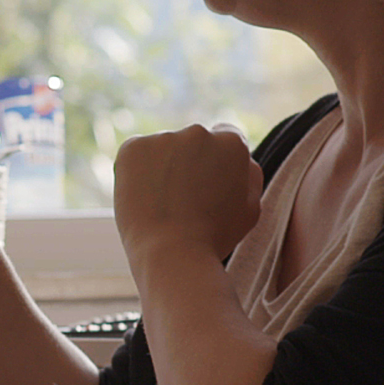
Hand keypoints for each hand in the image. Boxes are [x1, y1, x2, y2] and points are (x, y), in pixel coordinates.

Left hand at [113, 123, 263, 263]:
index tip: (204, 181)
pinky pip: (135, 154)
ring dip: (160, 167)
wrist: (173, 252)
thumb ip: (248, 174)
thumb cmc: (215, 237)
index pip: (224, 136)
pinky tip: (142, 197)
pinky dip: (134, 171)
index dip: (213, 161)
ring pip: (162, 149)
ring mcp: (163, 137)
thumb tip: (241, 156)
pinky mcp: (133, 147)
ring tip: (161, 203)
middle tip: (182, 199)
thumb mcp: (250, 206)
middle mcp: (199, 132)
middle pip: (191, 143)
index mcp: (232, 143)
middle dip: (187, 163)